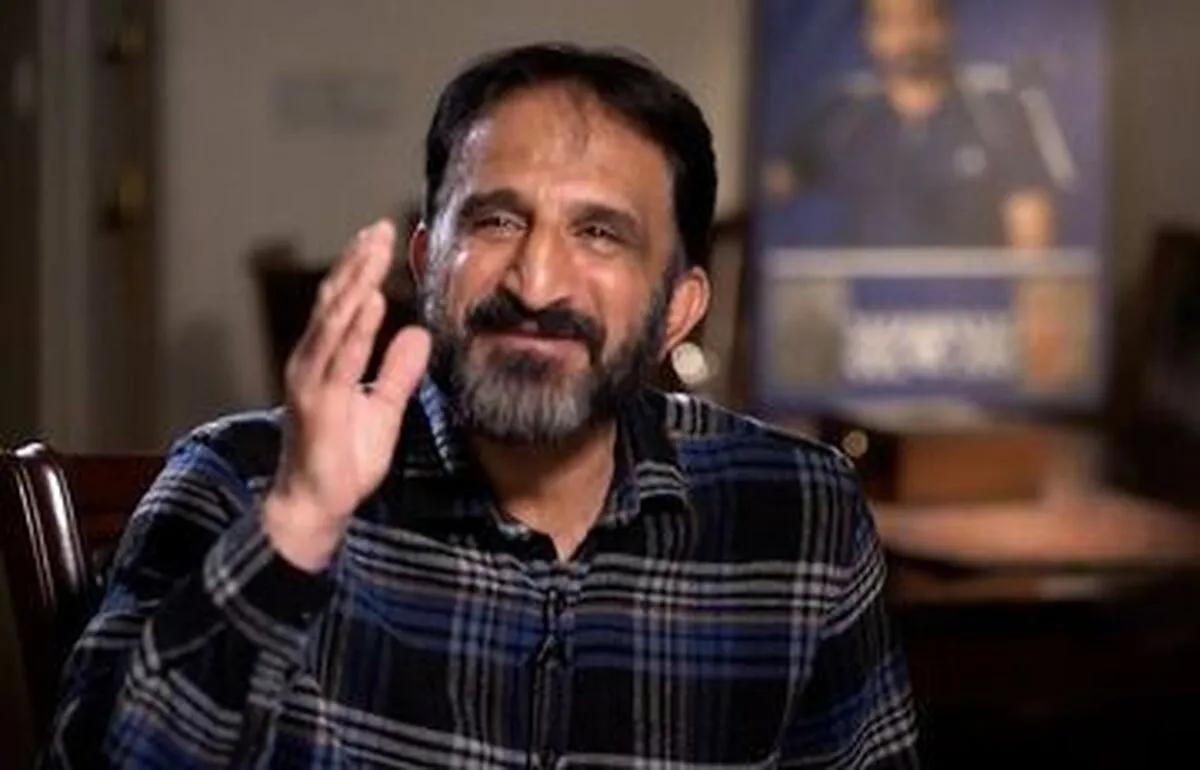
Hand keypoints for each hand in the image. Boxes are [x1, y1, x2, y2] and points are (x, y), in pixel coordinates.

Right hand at [264, 220, 430, 571]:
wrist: (316, 505)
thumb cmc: (344, 459)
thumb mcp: (384, 408)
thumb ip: (397, 370)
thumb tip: (418, 333)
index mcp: (326, 360)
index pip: (343, 305)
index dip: (360, 269)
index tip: (380, 237)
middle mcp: (312, 362)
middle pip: (335, 301)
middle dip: (358, 262)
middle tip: (380, 227)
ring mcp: (311, 380)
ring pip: (335, 320)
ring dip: (355, 281)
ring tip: (375, 249)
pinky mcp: (316, 402)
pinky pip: (340, 358)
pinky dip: (356, 327)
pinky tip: (371, 300)